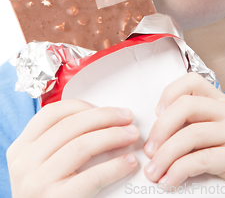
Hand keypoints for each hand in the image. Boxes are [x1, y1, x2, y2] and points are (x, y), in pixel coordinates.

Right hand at [7, 99, 139, 197]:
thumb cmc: (46, 194)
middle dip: (104, 117)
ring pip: (82, 146)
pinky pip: (92, 176)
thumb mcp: (40, 164)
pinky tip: (129, 162)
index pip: (52, 114)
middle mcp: (25, 163)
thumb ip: (58, 142)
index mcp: (21, 148)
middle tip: (127, 117)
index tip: (103, 107)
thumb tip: (100, 117)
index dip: (81, 106)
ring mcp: (38, 182)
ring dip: (113, 136)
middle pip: (71, 126)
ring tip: (131, 134)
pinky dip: (115, 166)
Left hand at [143, 73, 224, 196]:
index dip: (169, 94)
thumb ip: (192, 127)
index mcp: (223, 103)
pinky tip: (170, 181)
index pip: (192, 81)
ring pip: (191, 134)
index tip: (156, 116)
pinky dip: (179, 170)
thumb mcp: (212, 138)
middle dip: (161, 128)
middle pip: (186, 105)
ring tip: (154, 172)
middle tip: (149, 151)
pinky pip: (201, 159)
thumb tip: (155, 133)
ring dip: (165, 155)